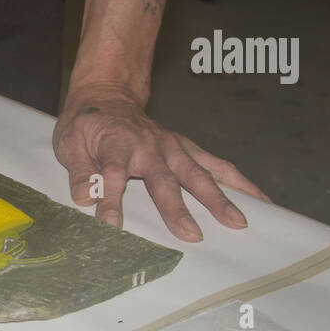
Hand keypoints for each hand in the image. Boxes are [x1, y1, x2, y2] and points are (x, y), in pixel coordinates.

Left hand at [53, 86, 268, 241]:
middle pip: (165, 180)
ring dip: (218, 198)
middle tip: (191, 235)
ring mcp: (173, 148)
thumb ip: (78, 171)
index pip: (112, 174)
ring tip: (239, 222)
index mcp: (116, 144)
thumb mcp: (69, 143)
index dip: (111, 200)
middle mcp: (150, 146)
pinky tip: (260, 200)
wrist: (108, 95)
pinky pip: (217, 165)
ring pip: (199, 174)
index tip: (112, 225)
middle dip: (177, 208)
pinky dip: (239, 182)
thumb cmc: (86, 124)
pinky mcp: (187, 150)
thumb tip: (84, 198)